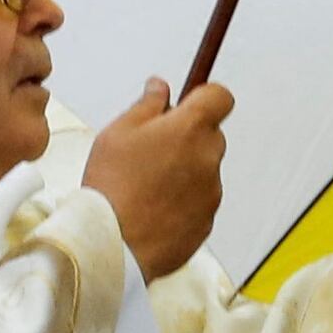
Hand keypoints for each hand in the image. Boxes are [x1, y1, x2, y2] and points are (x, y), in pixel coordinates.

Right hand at [86, 78, 232, 279]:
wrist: (114, 244)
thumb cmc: (112, 188)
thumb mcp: (117, 133)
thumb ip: (146, 104)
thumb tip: (160, 88)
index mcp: (190, 128)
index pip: (220, 97)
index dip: (204, 97)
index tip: (188, 103)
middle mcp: (208, 158)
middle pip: (211, 135)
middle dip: (188, 137)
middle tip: (152, 149)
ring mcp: (211, 192)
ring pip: (204, 170)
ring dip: (184, 171)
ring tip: (147, 185)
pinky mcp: (207, 221)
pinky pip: (199, 201)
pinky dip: (183, 201)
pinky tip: (153, 208)